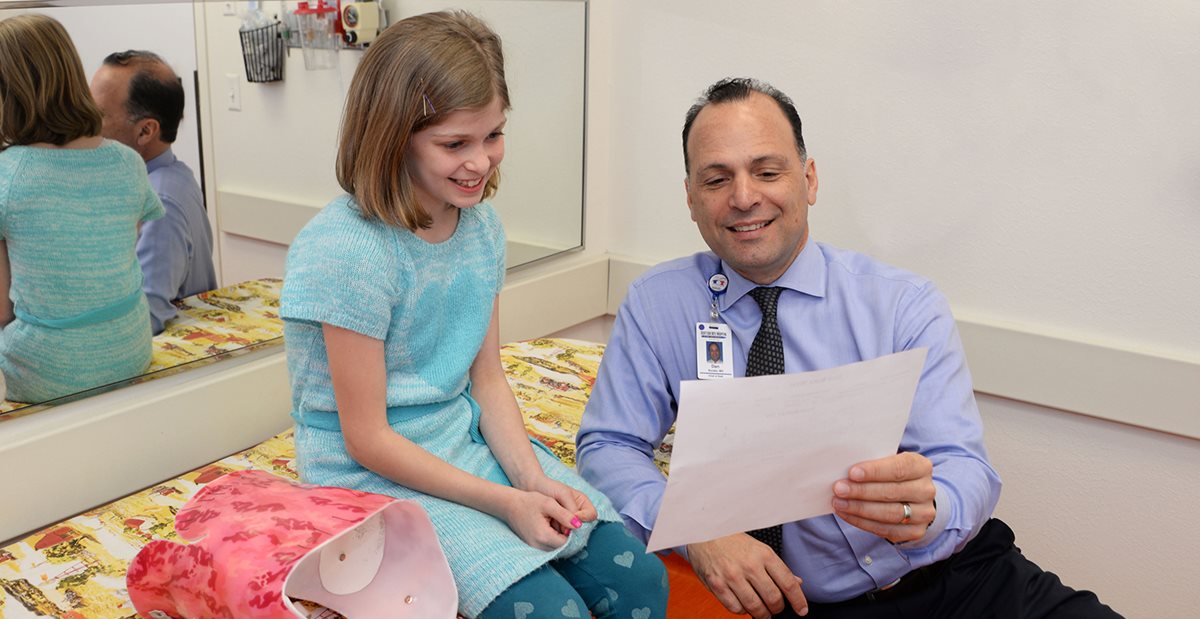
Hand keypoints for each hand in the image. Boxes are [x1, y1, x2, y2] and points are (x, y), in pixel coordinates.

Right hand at [501, 488, 579, 549]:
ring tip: (556, 522)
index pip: (567, 542)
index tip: (570, 520)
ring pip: (555, 548)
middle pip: (561, 547)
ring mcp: (534, 547)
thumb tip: (579, 525)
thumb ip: (565, 515)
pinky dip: (552, 539)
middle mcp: (538, 546)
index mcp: (543, 536)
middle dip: (566, 536)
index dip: (572, 532)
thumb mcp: (549, 503)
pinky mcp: (532, 545)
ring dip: (559, 538)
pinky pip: (547, 546)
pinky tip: (550, 526)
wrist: (509, 505)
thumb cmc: (529, 501)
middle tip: (564, 521)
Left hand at [524, 475, 597, 533]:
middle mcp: (578, 513)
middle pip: (584, 526)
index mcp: (583, 503)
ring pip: (573, 532)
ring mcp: (569, 521)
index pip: (592, 515)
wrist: (532, 489)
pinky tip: (550, 529)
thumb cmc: (549, 487)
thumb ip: (571, 507)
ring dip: (565, 532)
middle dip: (574, 528)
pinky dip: (558, 533)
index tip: (573, 519)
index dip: (584, 518)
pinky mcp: (559, 527)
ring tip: (554, 525)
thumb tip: (577, 524)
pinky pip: (563, 534)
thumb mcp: (563, 494)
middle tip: (563, 527)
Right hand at [686, 533, 806, 618]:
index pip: (788, 583)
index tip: (802, 610)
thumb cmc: (733, 541)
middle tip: (775, 608)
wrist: (704, 533)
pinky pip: (735, 609)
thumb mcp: (759, 549)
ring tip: (762, 611)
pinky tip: (743, 604)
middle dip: (777, 609)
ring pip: (755, 607)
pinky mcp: (717, 585)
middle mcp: (749, 565)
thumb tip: (797, 583)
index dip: (798, 600)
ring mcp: (732, 576)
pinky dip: (742, 611)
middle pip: (773, 599)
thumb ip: (778, 568)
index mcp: (764, 554)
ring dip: (762, 614)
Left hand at [832, 452, 935, 542]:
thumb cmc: (893, 475)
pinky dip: (862, 522)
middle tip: (839, 489)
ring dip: (860, 509)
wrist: (913, 497)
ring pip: (889, 513)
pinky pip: (886, 530)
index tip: (852, 473)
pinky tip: (846, 514)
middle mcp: (926, 490)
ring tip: (838, 503)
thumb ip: (873, 463)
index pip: (899, 468)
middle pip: (892, 492)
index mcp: (922, 467)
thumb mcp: (889, 461)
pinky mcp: (915, 531)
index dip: (875, 471)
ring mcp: (923, 513)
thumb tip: (844, 468)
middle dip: (862, 491)